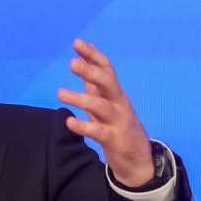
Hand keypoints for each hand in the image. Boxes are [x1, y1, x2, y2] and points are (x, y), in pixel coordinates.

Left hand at [57, 39, 154, 187]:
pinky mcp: (116, 140)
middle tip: (72, 63)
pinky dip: (84, 127)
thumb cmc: (118, 124)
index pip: (107, 69)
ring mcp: (119, 121)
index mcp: (115, 93)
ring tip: (60, 93)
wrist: (140, 158)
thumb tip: (83, 58)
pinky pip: (99, 132)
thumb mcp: (106, 101)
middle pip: (108, 83)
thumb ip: (94, 82)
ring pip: (101, 106)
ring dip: (81, 99)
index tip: (77, 43)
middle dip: (90, 71)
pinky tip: (69, 122)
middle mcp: (119, 103)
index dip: (93, 55)